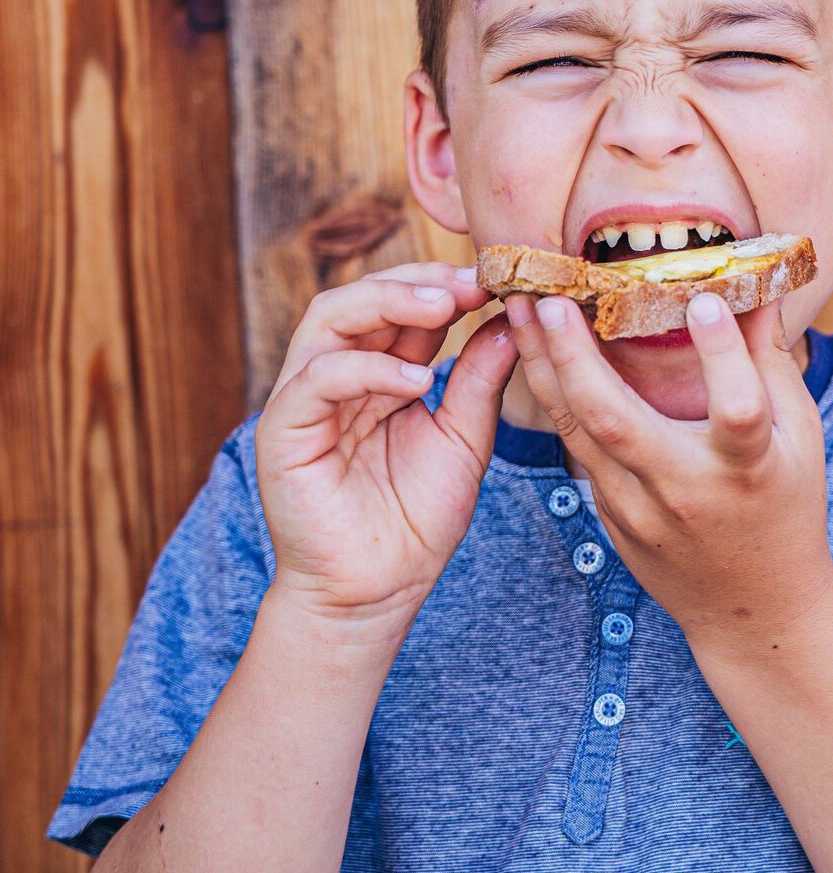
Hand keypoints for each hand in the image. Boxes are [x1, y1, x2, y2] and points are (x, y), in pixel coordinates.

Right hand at [255, 263, 517, 635]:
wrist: (379, 594)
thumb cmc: (418, 519)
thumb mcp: (464, 438)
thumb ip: (480, 380)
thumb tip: (509, 320)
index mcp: (379, 372)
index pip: (402, 306)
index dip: (444, 285)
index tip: (494, 278)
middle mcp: (336, 375)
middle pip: (361, 296)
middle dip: (417, 281)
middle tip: (470, 281)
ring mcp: (305, 399)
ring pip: (329, 318)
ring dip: (389, 301)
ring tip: (444, 306)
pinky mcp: (283, 431)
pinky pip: (317, 379)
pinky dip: (367, 369)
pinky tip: (417, 379)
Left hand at [504, 292, 832, 651]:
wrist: (753, 610)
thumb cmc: (785, 507)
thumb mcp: (799, 435)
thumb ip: (771, 359)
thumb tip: (758, 283)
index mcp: (747, 468)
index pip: (736, 410)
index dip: (722, 356)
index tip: (703, 300)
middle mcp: (685, 490)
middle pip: (617, 421)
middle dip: (576, 356)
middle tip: (550, 299)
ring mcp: (639, 509)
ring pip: (577, 432)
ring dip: (542, 367)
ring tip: (519, 308)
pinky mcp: (611, 518)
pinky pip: (575, 449)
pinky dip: (553, 398)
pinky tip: (533, 353)